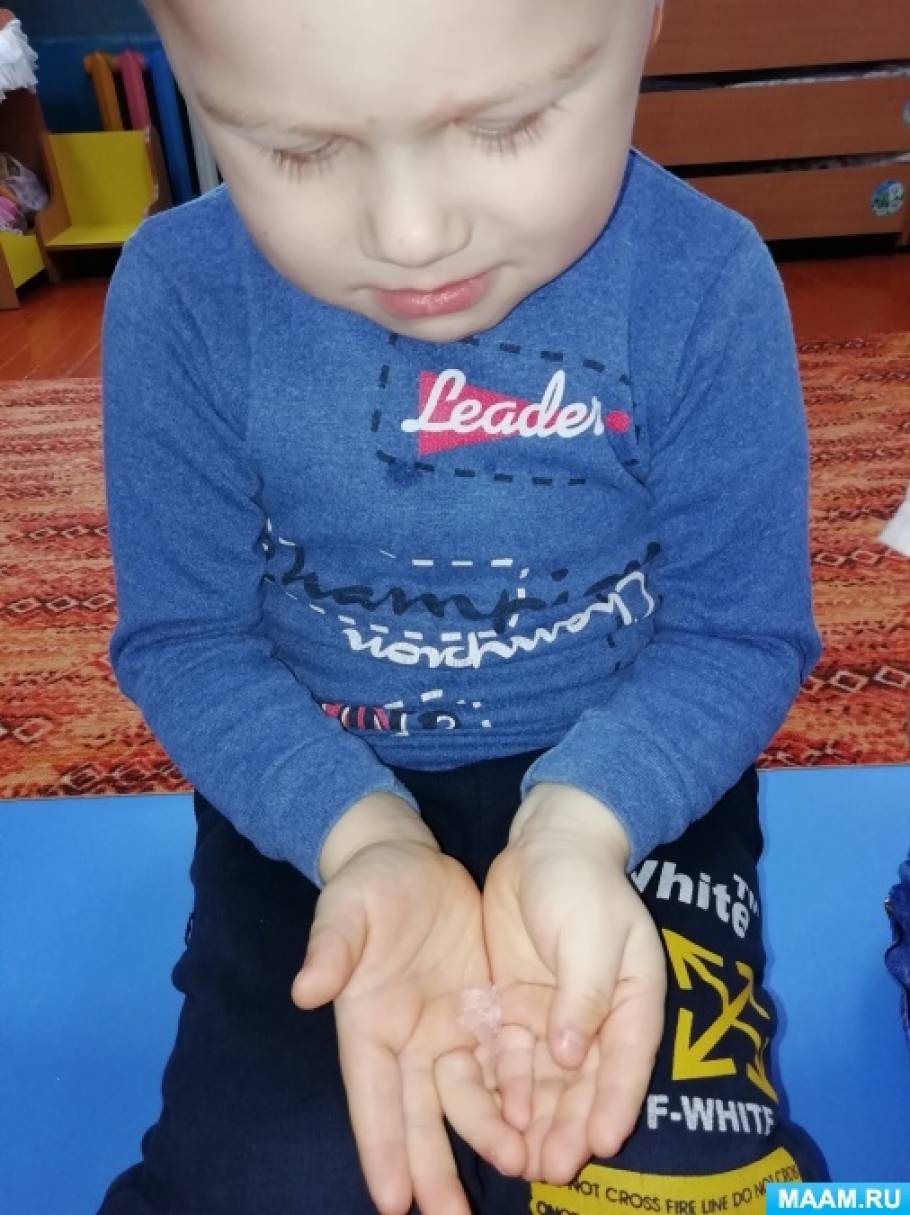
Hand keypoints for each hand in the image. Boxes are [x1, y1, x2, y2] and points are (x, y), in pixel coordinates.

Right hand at [292, 795, 525, 1214]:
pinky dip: (514, 1096)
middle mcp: (407, 1040)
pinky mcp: (482, 1012)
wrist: (409, 857)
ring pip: (464, 1098)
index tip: (391, 1200)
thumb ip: (331, 947)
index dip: (381, 1145)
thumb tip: (305, 990)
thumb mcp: (346, 909)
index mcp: (368, 1023)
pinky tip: (536, 1126)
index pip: (372, 1095)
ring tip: (514, 1171)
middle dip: (431, 1168)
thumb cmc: (369, 884)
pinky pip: (500, 1062)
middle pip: (418, 1114)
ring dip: (483, 1137)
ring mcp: (446, 1029)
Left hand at [483, 783, 665, 1184]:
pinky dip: (499, 1088)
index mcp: (632, 1001)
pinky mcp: (515, 1010)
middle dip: (570, 1127)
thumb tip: (572, 1054)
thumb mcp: (592, 931)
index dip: (615, 1103)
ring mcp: (552, 1018)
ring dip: (534, 1120)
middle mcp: (594, 1020)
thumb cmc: (580, 881)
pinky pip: (506, 1058)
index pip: (626, 1060)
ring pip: (544, 1082)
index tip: (602, 1144)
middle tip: (553, 1168)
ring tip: (519, 1160)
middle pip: (583, 1084)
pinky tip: (487, 1117)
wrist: (544, 843)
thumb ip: (584, 992)